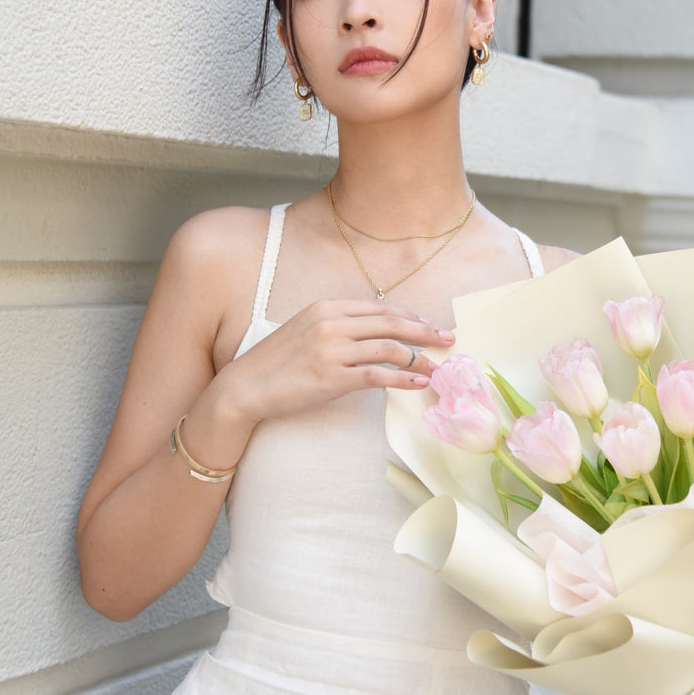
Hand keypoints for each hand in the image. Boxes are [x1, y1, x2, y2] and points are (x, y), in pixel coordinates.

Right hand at [223, 299, 454, 423]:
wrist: (244, 387)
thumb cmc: (276, 362)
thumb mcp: (306, 329)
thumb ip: (338, 325)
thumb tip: (375, 331)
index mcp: (327, 307)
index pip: (380, 308)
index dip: (411, 317)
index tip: (431, 327)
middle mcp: (331, 323)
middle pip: (392, 323)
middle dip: (426, 332)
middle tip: (449, 340)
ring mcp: (332, 350)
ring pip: (390, 348)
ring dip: (420, 359)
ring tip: (438, 368)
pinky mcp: (331, 378)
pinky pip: (378, 376)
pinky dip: (403, 379)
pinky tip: (418, 383)